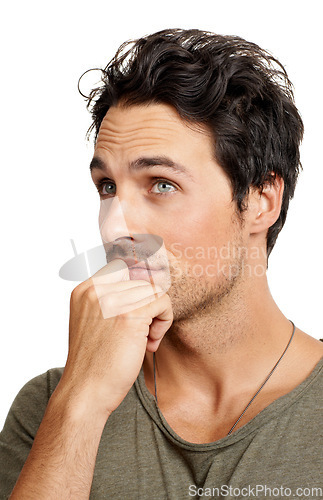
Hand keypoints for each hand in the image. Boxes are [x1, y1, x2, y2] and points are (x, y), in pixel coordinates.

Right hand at [57, 259, 172, 417]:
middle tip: (142, 333)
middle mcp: (96, 290)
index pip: (121, 267)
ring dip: (157, 315)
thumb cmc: (93, 363)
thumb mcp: (93, 322)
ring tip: (145, 339)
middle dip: (147, 306)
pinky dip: (164, 321)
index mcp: (85, 290)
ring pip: (154, 290)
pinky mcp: (130, 315)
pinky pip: (163, 302)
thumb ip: (111, 301)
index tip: (142, 308)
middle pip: (141, 281)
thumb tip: (146, 285)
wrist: (85, 392)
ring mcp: (112, 301)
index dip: (137, 285)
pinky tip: (150, 343)